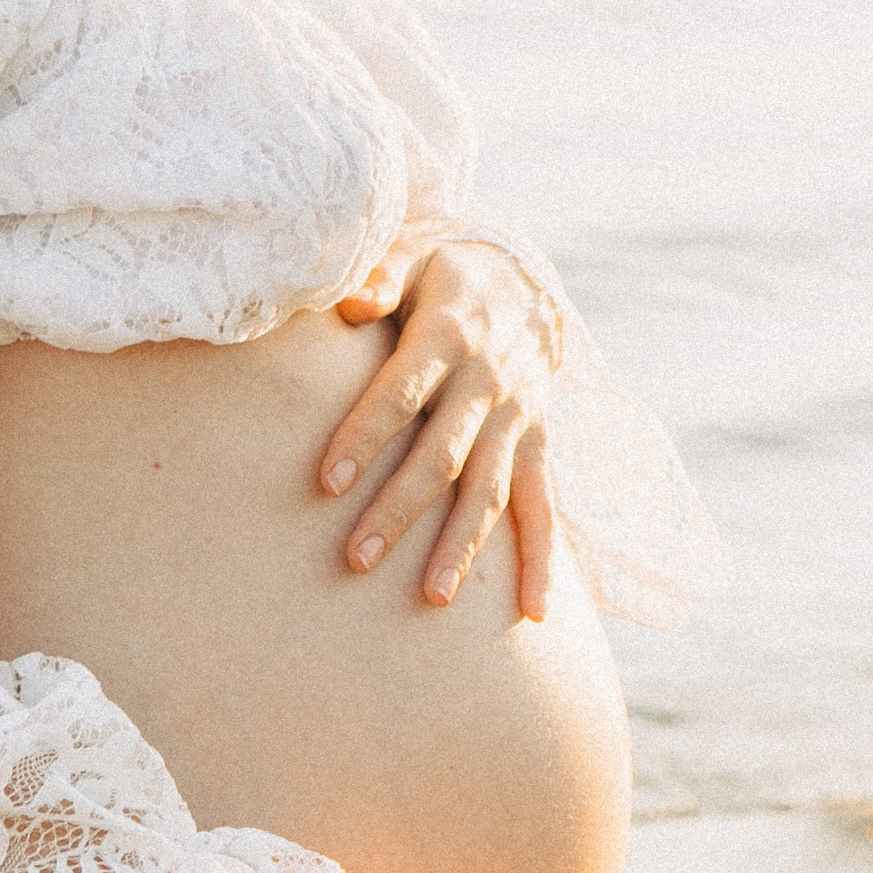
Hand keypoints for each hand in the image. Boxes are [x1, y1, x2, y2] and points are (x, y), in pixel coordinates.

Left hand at [318, 239, 558, 619]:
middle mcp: (489, 382)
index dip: (366, 434)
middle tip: (356, 559)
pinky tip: (534, 614)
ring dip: (462, 546)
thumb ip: (380, 278)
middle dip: (400, 508)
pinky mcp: (540, 444)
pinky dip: (543, 560)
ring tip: (432, 599)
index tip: (327, 481)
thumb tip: (350, 303)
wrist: (527, 283)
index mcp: (449, 335)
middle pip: (442, 454)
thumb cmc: (443, 277)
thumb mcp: (413, 257)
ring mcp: (520, 418)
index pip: (403, 392)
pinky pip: (545, 506)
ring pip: (491, 489)